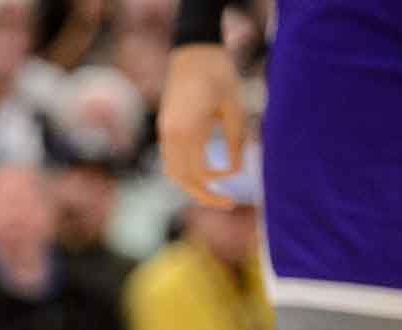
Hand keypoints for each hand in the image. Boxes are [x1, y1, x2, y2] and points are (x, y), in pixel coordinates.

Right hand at [158, 44, 246, 206]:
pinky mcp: (165, 128)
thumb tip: (237, 171)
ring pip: (172, 172)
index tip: (236, 182)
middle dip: (202, 194)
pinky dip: (185, 172)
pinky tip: (204, 172)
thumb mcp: (235, 108)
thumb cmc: (220, 76)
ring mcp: (164, 132)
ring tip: (213, 191)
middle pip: (181, 179)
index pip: (198, 172)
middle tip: (226, 204)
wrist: (194, 53)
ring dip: (191, 186)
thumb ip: (236, 141)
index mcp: (188, 130)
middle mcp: (171, 135)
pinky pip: (170, 160)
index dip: (217, 184)